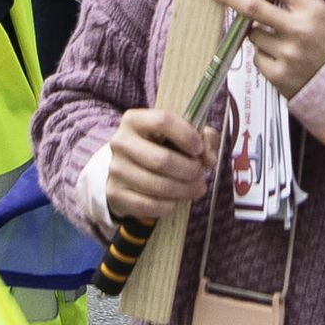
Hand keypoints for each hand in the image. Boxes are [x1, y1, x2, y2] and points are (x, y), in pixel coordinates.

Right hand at [105, 107, 221, 226]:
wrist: (127, 170)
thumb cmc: (160, 147)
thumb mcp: (181, 135)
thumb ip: (203, 139)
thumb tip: (209, 157)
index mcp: (135, 120)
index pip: (163, 120)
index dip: (187, 136)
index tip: (199, 149)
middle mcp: (120, 142)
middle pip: (162, 159)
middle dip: (189, 169)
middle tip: (200, 173)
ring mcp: (115, 169)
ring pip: (158, 185)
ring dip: (184, 190)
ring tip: (196, 188)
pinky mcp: (115, 193)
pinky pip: (149, 204)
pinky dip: (169, 205)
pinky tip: (176, 200)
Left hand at [207, 0, 324, 98]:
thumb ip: (297, 3)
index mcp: (314, 11)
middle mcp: (298, 32)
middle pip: (254, 8)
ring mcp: (287, 55)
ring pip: (253, 35)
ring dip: (258, 33)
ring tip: (280, 41)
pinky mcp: (278, 76)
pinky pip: (257, 58)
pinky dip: (264, 55)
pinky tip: (282, 59)